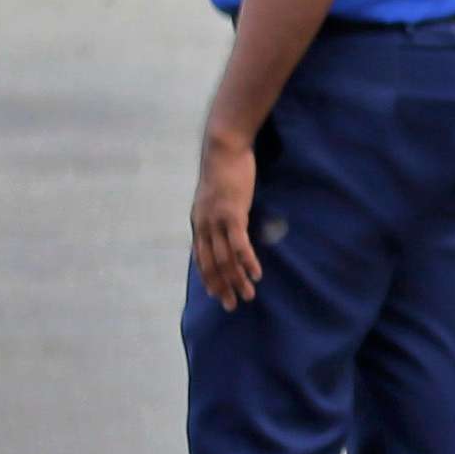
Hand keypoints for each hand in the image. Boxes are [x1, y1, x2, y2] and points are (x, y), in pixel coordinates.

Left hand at [189, 127, 262, 309]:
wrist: (223, 148)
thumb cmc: (224, 167)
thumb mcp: (218, 194)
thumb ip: (222, 210)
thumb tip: (232, 220)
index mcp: (199, 221)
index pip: (200, 257)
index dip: (208, 277)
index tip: (217, 294)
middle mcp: (203, 225)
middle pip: (210, 264)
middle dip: (221, 286)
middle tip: (232, 305)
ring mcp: (216, 221)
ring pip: (224, 259)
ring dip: (236, 280)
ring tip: (249, 295)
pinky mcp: (232, 214)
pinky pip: (239, 245)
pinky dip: (246, 262)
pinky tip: (256, 274)